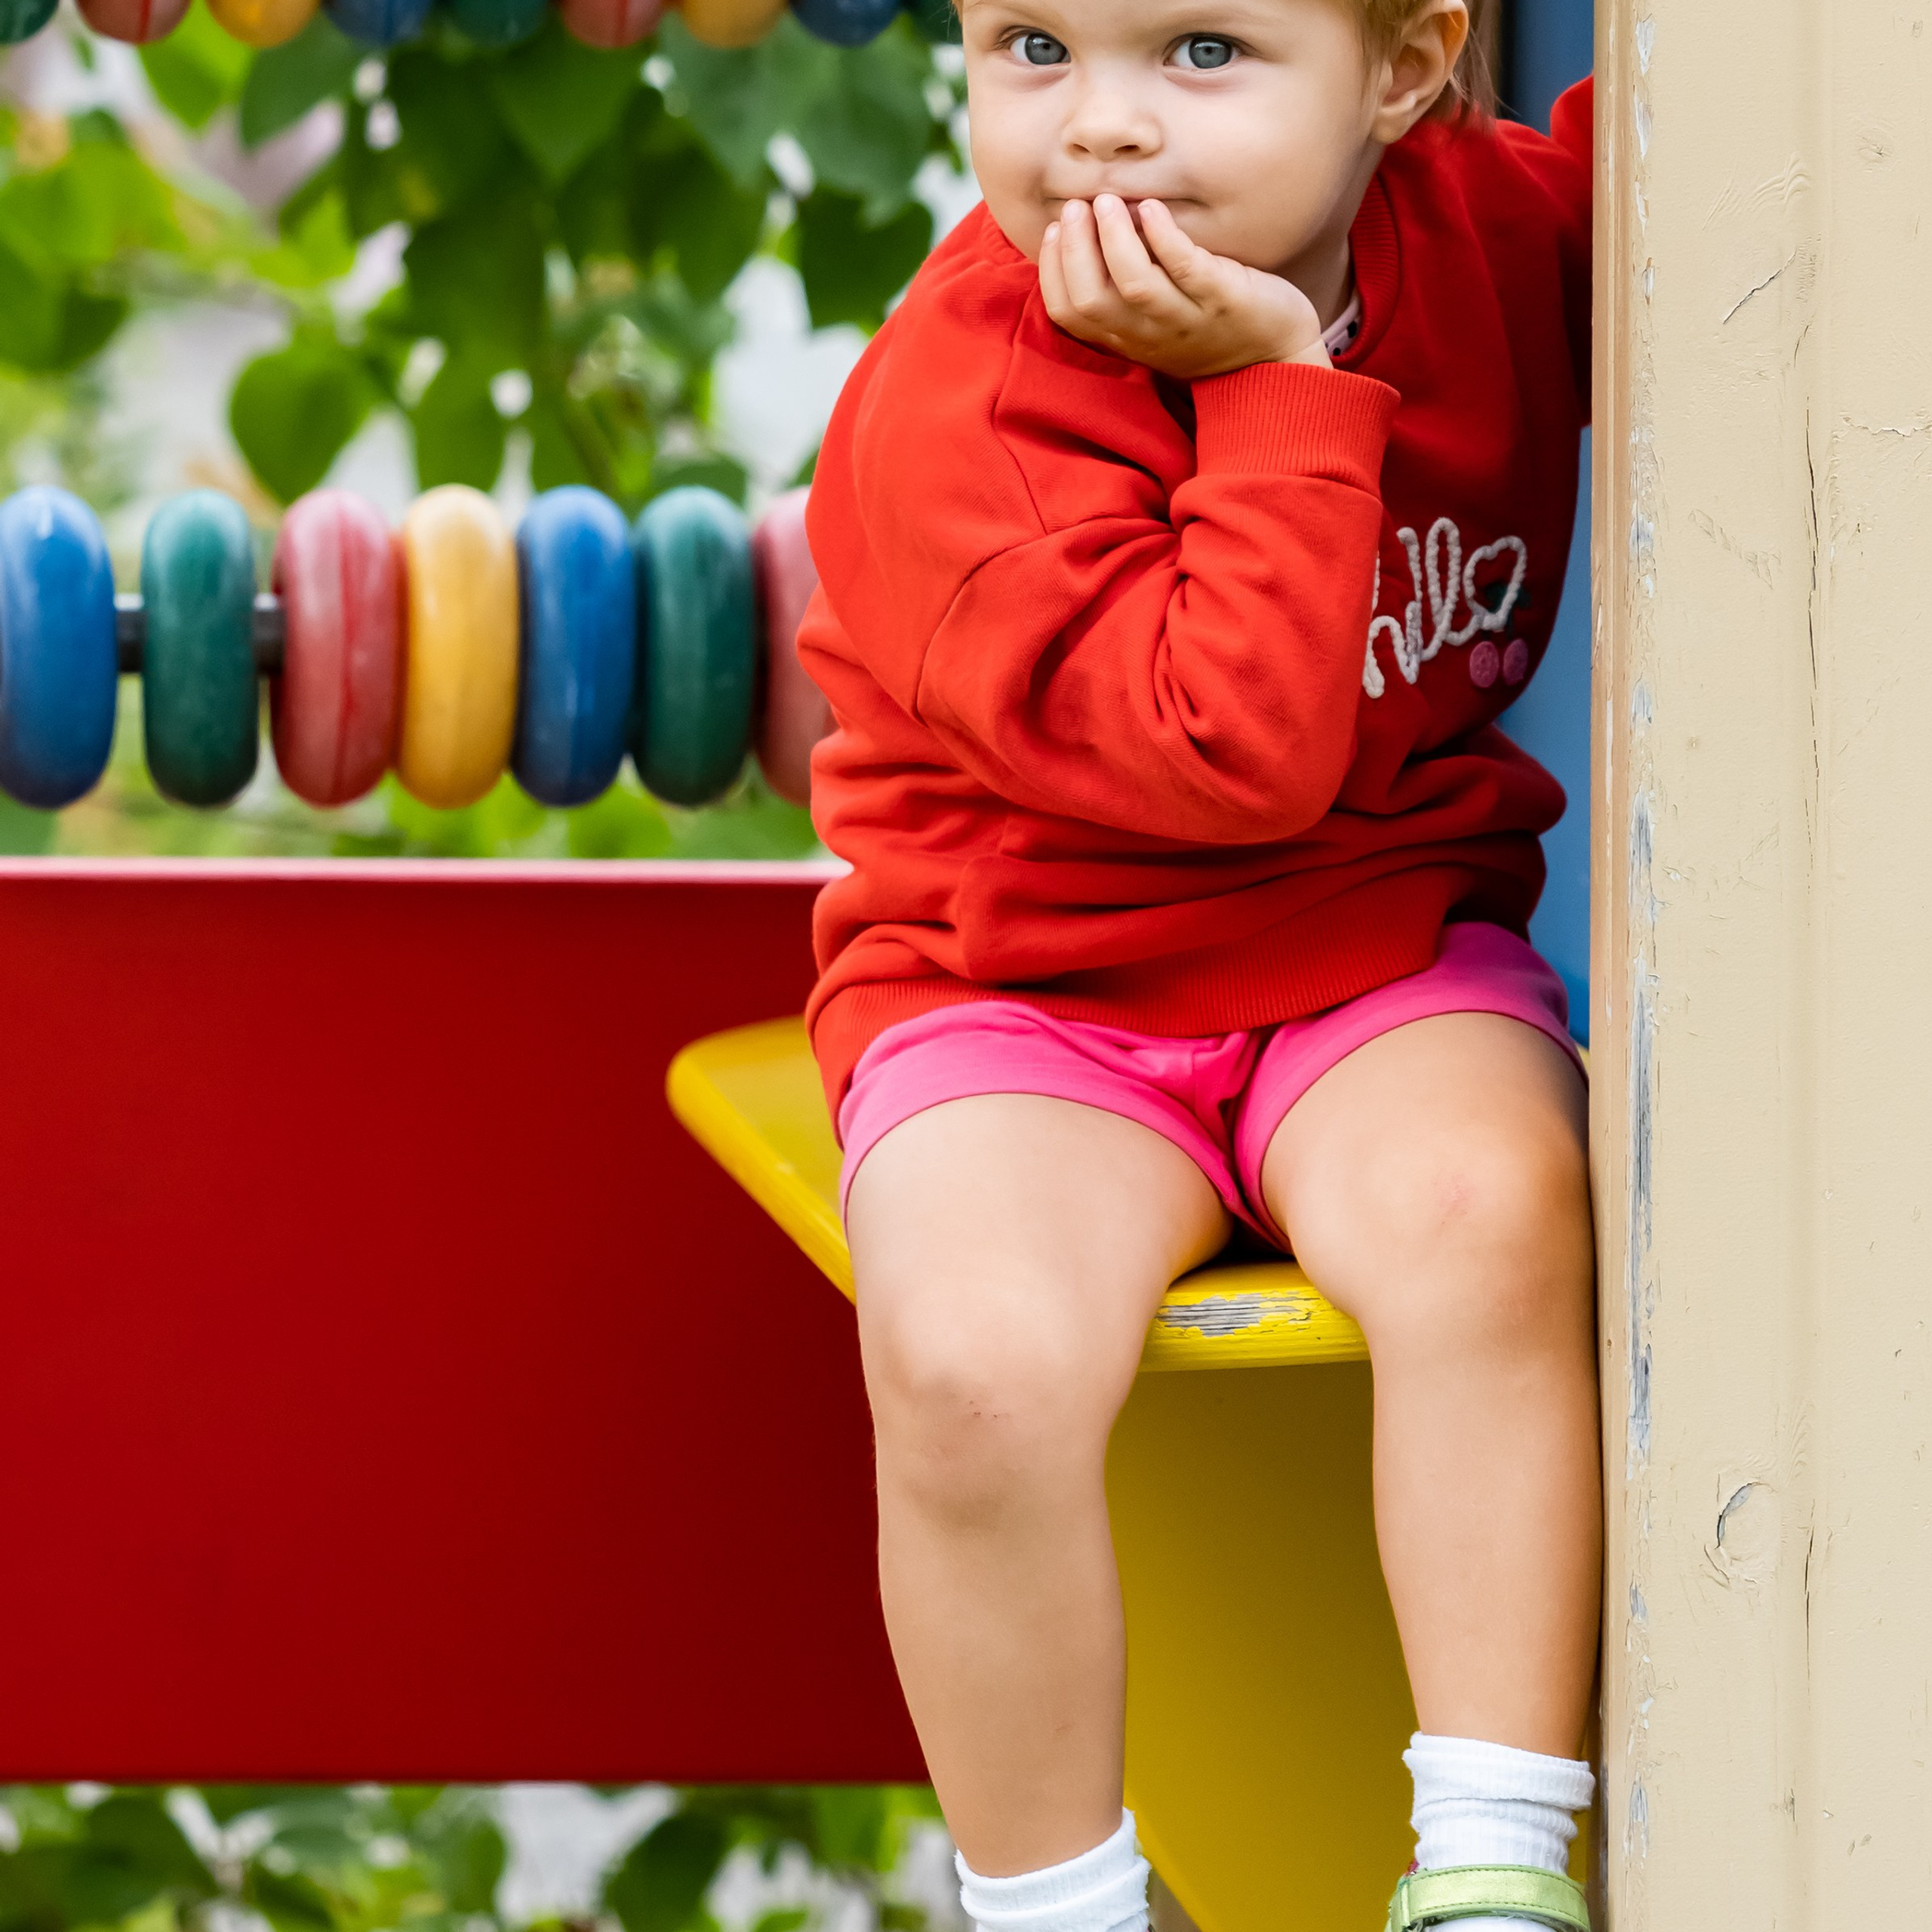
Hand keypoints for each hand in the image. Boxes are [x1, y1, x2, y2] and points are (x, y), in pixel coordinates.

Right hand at [1038, 195, 1328, 378]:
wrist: (1274, 360)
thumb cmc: (1207, 330)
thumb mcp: (1154, 323)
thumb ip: (1121, 293)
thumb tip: (1084, 235)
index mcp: (1124, 338)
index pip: (1070, 313)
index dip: (1052, 270)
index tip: (1055, 229)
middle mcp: (1148, 335)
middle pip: (1092, 299)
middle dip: (1075, 249)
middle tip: (1076, 206)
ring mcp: (1186, 320)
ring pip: (1135, 285)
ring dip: (1114, 239)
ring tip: (1107, 201)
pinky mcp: (1222, 300)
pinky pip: (1187, 268)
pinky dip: (1164, 236)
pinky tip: (1152, 208)